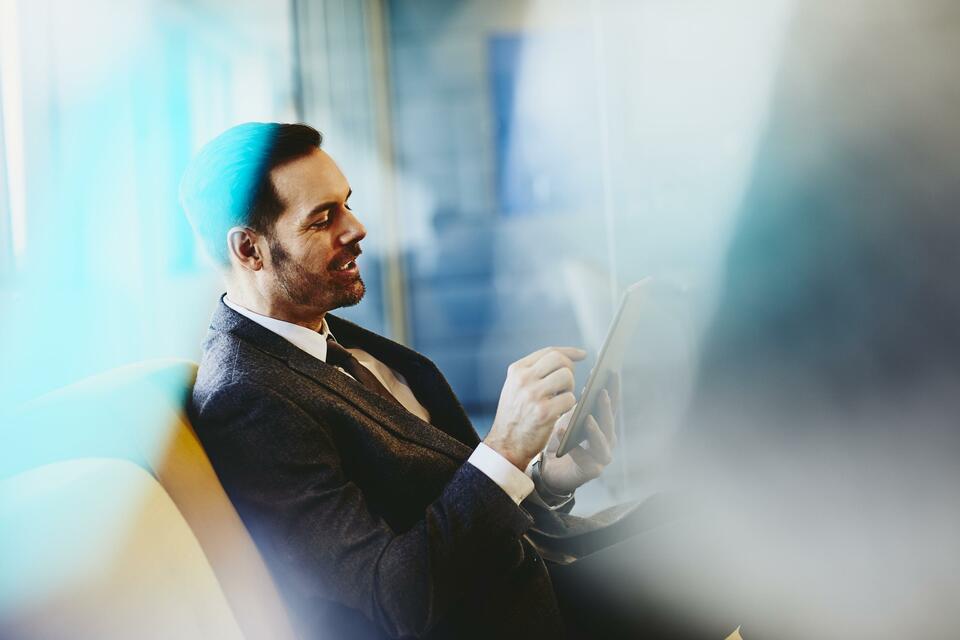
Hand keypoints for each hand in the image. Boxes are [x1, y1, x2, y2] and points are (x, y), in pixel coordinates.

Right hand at [484, 346, 585, 469]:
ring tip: (560, 399)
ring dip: (569, 388)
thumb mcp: (516, 388)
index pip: (548, 352)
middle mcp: (523, 379)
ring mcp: (533, 395)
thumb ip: (534, 372)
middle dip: (570, 370)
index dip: (569, 352)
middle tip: (568, 384)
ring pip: (567, 377)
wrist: (505, 444)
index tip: (581, 354)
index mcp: (517, 370)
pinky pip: (569, 399)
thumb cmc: (515, 416)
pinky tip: (559, 412)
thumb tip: (566, 358)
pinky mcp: (543, 413)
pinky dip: (568, 406)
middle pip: (559, 360)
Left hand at [540, 388, 616, 493]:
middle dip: (605, 407)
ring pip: (602, 442)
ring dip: (595, 430)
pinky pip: (584, 460)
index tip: (610, 371)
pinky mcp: (590, 471)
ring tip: (586, 418)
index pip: (611, 404)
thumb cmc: (563, 441)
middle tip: (601, 392)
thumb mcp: (570, 419)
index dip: (612, 388)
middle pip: (609, 422)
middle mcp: (608, 440)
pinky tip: (566, 440)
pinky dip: (576, 450)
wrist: (551, 469)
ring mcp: (601, 457)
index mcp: (604, 425)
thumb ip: (579, 408)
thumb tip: (586, 389)